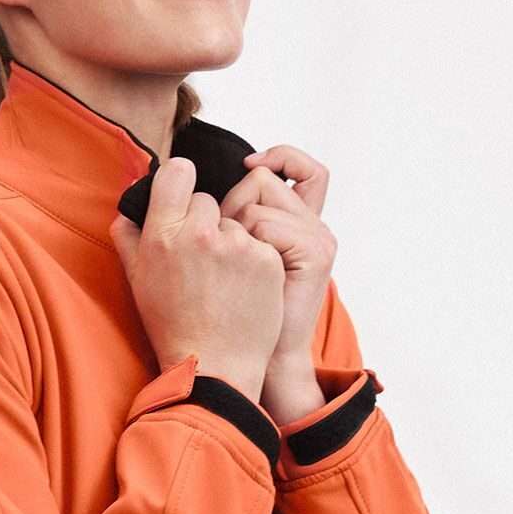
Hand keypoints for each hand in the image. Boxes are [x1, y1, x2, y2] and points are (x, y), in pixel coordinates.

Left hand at [217, 143, 336, 374]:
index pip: (301, 168)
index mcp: (299, 223)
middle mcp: (313, 225)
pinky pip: (265, 223)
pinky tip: (247, 272)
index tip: (245, 166)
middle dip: (234, 204)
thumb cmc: (233, 311)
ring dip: (234, 227)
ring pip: (259, 199)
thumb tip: (194, 183)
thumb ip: (234, 220)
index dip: (277, 158)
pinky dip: (247, 242)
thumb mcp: (233, 257)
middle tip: (226, 245)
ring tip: (236, 265)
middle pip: (266, 178)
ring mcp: (318, 237)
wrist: (252, 355)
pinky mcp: (315, 252)